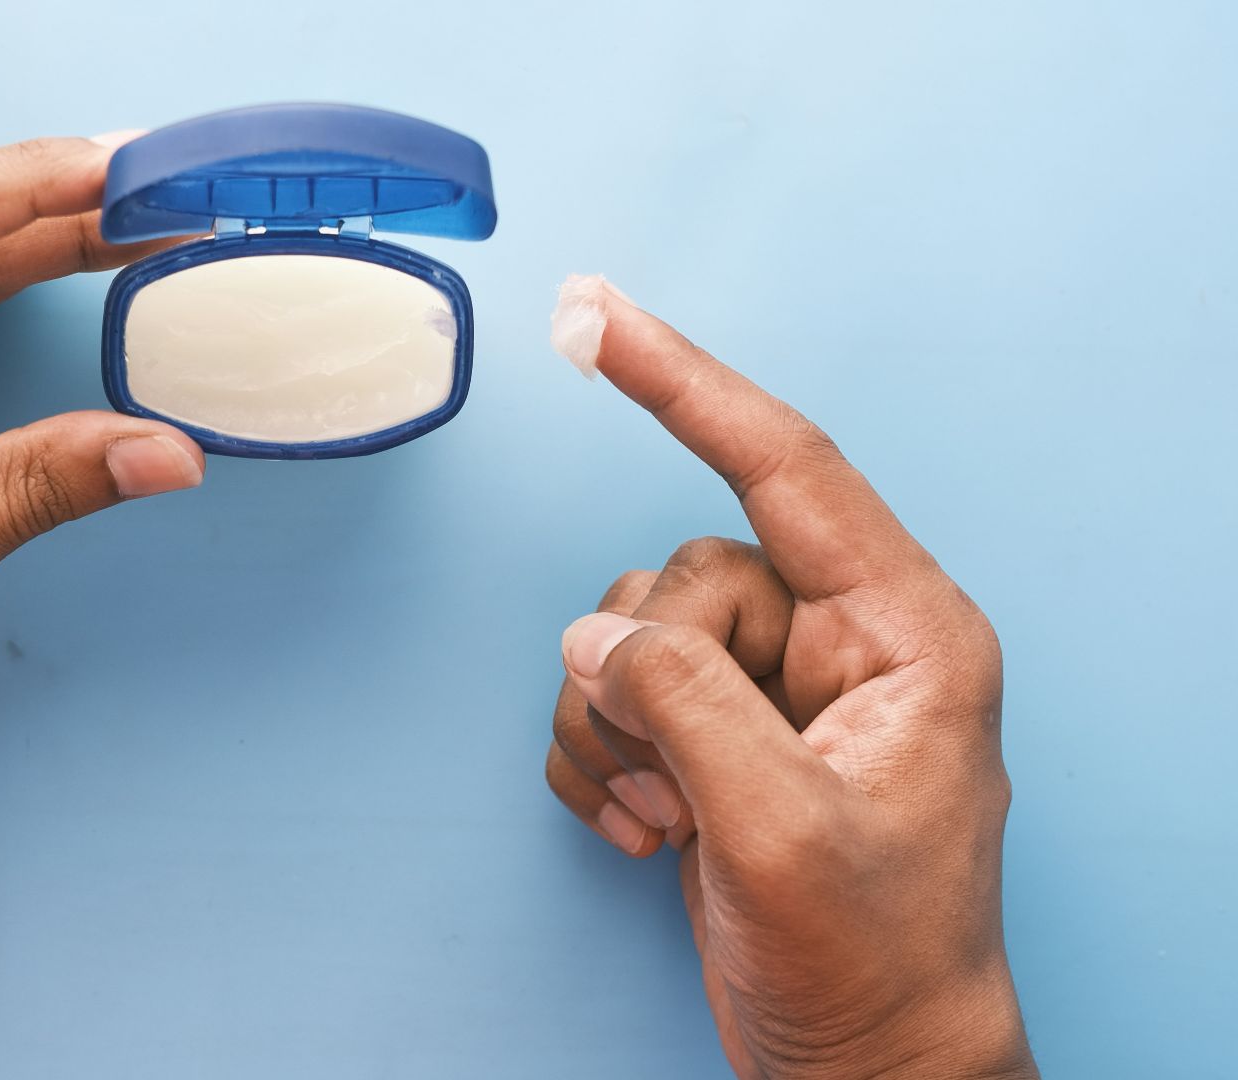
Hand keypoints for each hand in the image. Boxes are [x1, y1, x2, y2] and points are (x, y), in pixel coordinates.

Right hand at [545, 279, 1035, 1077]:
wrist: (860, 1065)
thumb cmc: (872, 963)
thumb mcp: (783, 831)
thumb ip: (687, 703)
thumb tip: (599, 634)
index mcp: (906, 632)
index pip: (783, 465)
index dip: (682, 381)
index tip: (592, 313)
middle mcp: (841, 640)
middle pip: (682, 575)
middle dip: (650, 678)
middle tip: (683, 781)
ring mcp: (772, 690)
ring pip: (631, 633)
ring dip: (621, 730)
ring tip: (675, 819)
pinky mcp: (718, 735)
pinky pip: (612, 691)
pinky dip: (603, 760)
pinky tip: (651, 831)